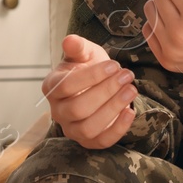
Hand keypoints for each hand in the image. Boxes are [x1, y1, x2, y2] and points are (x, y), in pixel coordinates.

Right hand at [42, 34, 136, 149]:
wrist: (97, 85)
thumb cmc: (88, 67)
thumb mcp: (84, 53)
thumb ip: (78, 47)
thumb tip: (69, 40)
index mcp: (52, 87)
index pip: (67, 85)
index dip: (92, 76)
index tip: (114, 65)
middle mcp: (57, 111)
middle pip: (78, 108)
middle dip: (106, 91)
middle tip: (126, 76)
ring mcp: (72, 129)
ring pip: (89, 127)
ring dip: (113, 109)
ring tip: (131, 90)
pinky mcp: (88, 141)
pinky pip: (102, 141)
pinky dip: (118, 129)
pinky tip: (130, 111)